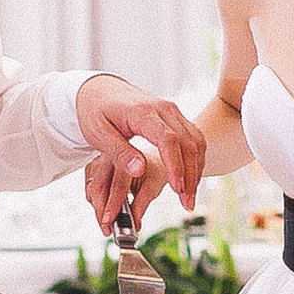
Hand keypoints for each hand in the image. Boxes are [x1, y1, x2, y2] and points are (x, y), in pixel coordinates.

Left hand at [77, 75, 204, 228]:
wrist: (99, 90)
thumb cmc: (96, 111)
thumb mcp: (99, 134)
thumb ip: (120, 152)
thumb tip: (139, 171)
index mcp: (143, 112)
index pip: (168, 139)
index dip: (175, 166)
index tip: (177, 188)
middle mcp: (163, 108)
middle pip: (188, 142)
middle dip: (190, 175)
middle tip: (187, 202)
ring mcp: (172, 112)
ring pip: (196, 141)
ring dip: (196, 170)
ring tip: (189, 196)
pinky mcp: (175, 117)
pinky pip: (193, 138)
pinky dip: (195, 160)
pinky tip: (190, 179)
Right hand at [82, 150, 166, 229]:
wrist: (151, 158)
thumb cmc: (154, 169)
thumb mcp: (153, 186)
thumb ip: (142, 205)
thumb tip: (134, 224)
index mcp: (128, 158)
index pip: (117, 185)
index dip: (112, 205)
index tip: (109, 222)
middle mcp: (110, 157)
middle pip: (98, 188)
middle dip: (100, 212)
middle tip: (107, 229)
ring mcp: (100, 162)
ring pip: (91, 189)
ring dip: (98, 208)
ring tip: (109, 222)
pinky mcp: (94, 169)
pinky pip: (90, 188)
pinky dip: (96, 201)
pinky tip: (105, 209)